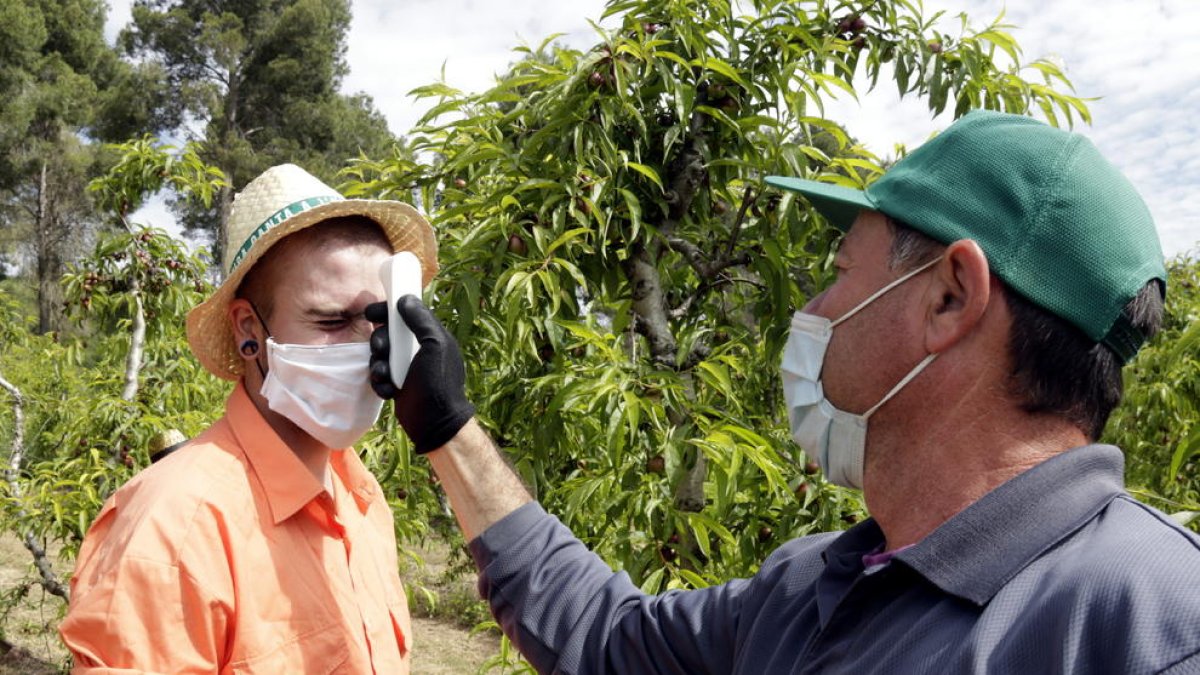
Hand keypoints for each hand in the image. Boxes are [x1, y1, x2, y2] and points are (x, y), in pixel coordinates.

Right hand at [365, 296, 474, 453]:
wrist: (435, 423)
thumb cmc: (439, 382)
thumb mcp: (434, 346)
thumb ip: (421, 321)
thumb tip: (406, 298)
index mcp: (429, 336)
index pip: (405, 313)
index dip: (387, 311)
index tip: (371, 313)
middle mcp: (417, 349)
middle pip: (387, 334)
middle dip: (379, 341)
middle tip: (381, 350)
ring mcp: (406, 367)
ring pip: (379, 356)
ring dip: (378, 365)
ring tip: (386, 377)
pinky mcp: (396, 384)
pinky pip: (379, 376)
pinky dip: (380, 383)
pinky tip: (390, 391)